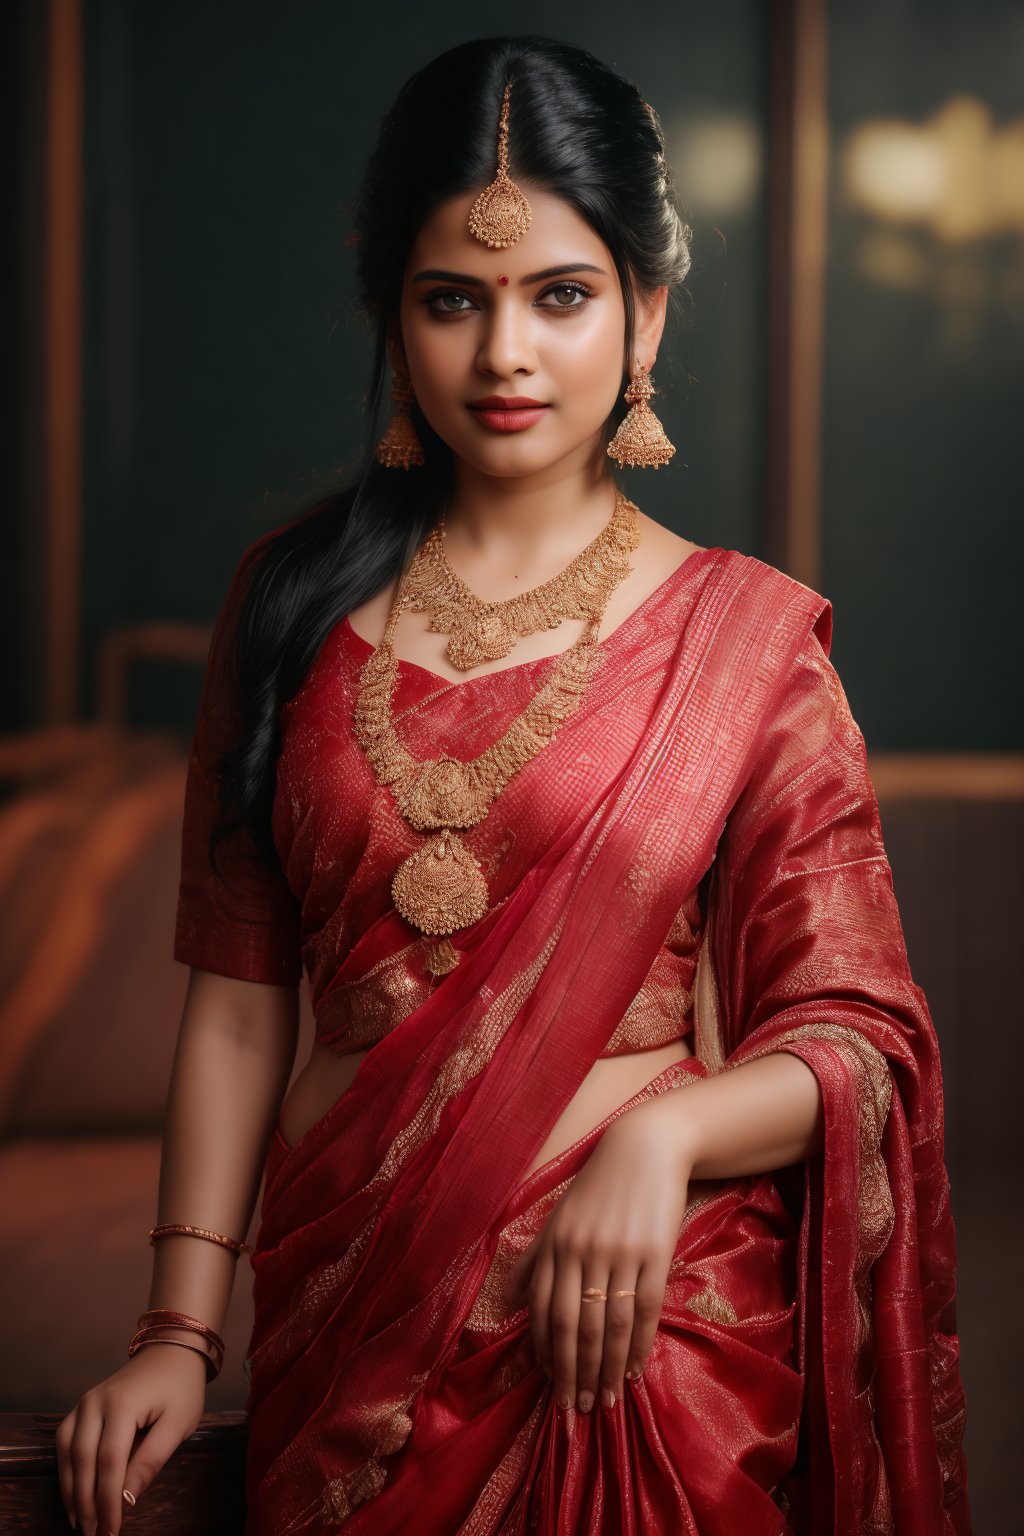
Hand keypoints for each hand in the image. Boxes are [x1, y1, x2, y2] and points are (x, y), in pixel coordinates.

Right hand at [56, 1344, 206, 1534]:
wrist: (172, 1351)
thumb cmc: (180, 1389)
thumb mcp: (178, 1424)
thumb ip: (151, 1461)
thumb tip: (126, 1500)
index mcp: (123, 1404)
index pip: (109, 1462)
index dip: (108, 1500)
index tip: (112, 1531)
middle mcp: (95, 1402)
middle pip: (83, 1460)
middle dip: (86, 1502)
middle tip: (93, 1534)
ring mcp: (84, 1402)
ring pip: (68, 1453)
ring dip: (71, 1490)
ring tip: (80, 1522)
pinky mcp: (81, 1407)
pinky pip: (65, 1441)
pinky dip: (67, 1470)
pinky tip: (74, 1493)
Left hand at [504, 1105, 692, 1413]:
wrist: (645, 1147)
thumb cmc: (598, 1185)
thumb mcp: (558, 1217)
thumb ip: (535, 1258)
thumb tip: (510, 1300)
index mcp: (556, 1244)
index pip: (546, 1312)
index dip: (547, 1354)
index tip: (551, 1386)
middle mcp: (582, 1251)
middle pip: (576, 1326)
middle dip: (573, 1373)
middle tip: (576, 1409)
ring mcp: (620, 1253)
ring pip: (610, 1325)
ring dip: (607, 1369)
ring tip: (606, 1401)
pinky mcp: (654, 1252)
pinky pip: (646, 1309)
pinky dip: (639, 1345)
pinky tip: (636, 1369)